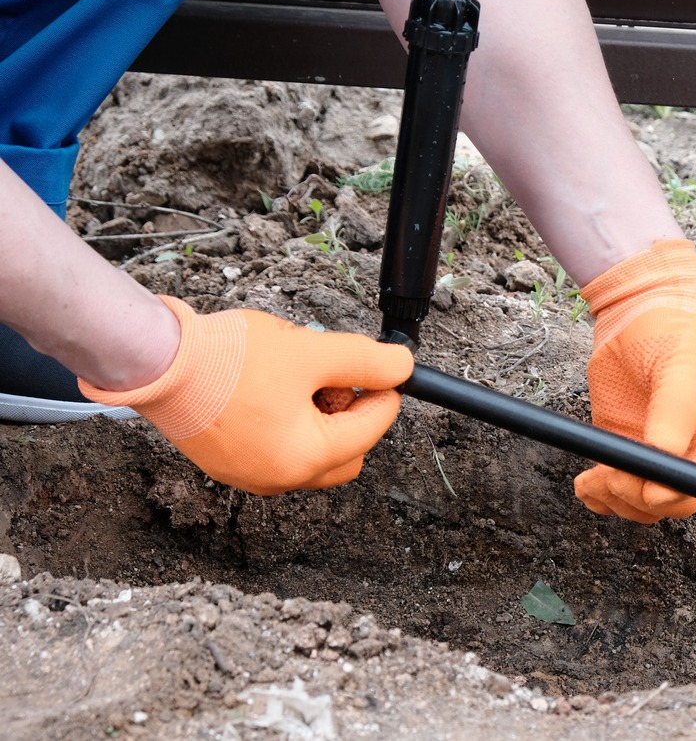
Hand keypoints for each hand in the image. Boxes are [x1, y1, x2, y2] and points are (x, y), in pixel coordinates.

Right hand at [80, 296, 413, 494]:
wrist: (155, 361)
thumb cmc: (230, 361)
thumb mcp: (312, 352)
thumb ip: (365, 360)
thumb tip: (402, 367)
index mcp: (305, 459)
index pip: (369, 430)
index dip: (385, 393)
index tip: (386, 368)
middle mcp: (278, 479)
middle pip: (346, 454)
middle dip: (352, 414)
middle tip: (337, 375)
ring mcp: (249, 475)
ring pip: (311, 452)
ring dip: (320, 418)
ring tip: (299, 375)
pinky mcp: (227, 461)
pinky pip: (278, 449)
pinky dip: (290, 423)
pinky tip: (274, 386)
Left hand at [574, 240, 695, 522]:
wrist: (640, 311)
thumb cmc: (675, 331)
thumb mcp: (681, 365)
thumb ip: (675, 410)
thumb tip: (663, 456)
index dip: (676, 490)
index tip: (646, 486)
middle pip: (673, 500)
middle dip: (641, 495)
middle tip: (612, 474)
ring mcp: (660, 454)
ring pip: (642, 502)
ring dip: (616, 498)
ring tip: (594, 477)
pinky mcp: (628, 449)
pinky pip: (616, 489)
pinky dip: (599, 494)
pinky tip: (587, 483)